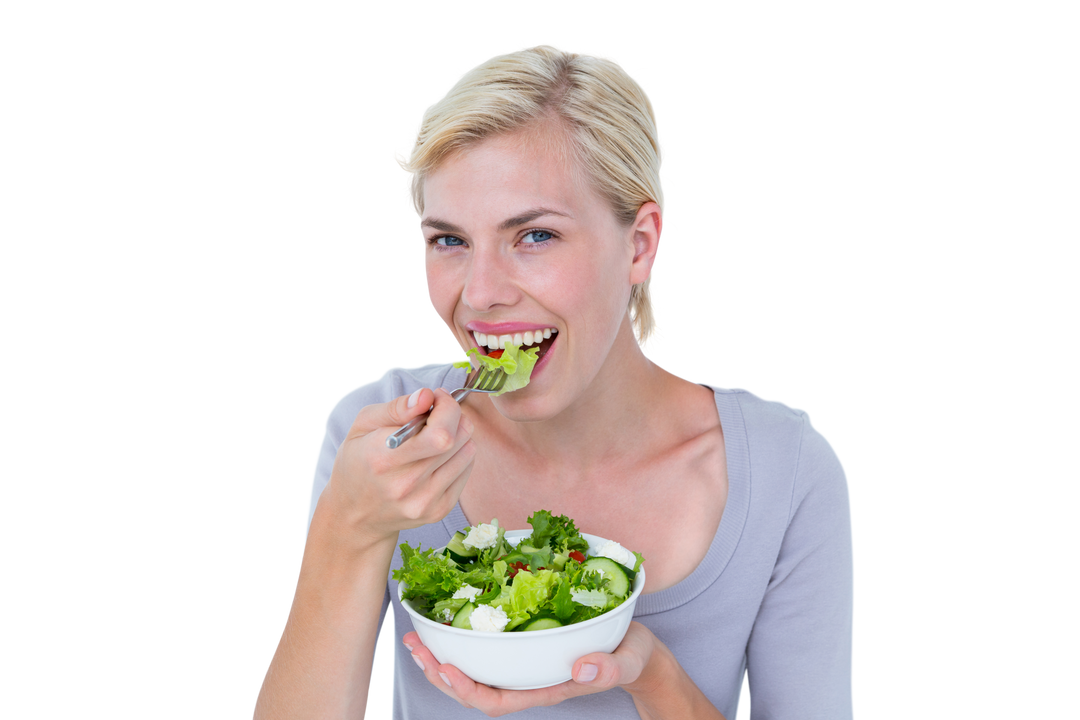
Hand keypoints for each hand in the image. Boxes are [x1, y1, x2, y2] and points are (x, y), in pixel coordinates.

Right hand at [324, 387, 475, 543]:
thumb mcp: (363, 425)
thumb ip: (397, 407)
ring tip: (435, 435)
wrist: (355, 514)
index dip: (447, 408)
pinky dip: (459, 454)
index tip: (436, 398)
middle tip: (437, 413)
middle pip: (457, 439)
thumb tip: (428, 396)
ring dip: (458, 434)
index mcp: (383, 459)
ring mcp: (425, 501)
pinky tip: (437, 455)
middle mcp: (406, 485)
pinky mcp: (439, 511)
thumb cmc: (358, 462)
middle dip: (454, 416)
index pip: (440, 434)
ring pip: (468, 452)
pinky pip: (467, 469)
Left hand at [403, 621, 657, 716]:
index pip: (497, 701)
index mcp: (543, 687)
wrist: (635, 646)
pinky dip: (462, 634)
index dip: (467, 689)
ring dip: (442, 654)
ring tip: (417, 636)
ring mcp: (522, 661)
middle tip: (415, 647)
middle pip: (473, 687)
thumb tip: (582, 669)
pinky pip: (485, 645)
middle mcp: (526, 677)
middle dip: (440, 671)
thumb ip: (608, 669)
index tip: (446, 668)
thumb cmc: (629, 656)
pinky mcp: (523, 641)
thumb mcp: (627, 662)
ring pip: (473, 668)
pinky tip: (448, 617)